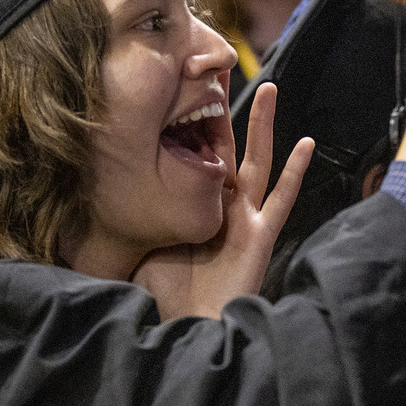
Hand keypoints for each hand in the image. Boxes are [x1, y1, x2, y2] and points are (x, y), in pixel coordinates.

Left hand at [132, 83, 312, 321]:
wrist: (187, 331)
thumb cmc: (164, 296)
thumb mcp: (143, 244)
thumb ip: (137, 217)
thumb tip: (98, 188)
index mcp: (196, 208)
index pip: (194, 159)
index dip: (191, 126)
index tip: (182, 90)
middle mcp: (223, 208)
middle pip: (227, 150)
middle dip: (227, 113)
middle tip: (223, 75)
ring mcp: (245, 219)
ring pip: (258, 162)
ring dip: (263, 126)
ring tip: (268, 89)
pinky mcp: (261, 236)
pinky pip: (282, 198)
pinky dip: (296, 171)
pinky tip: (306, 143)